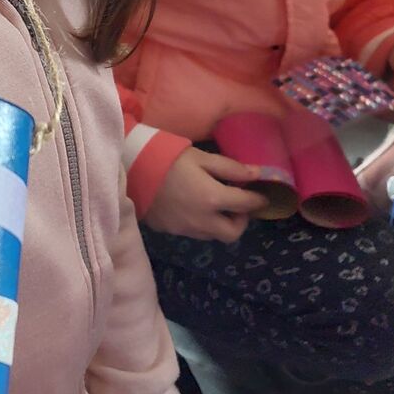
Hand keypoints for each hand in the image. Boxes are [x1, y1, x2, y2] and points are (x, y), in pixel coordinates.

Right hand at [144, 148, 268, 241]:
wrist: (132, 168)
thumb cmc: (169, 158)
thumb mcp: (202, 157)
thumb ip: (231, 168)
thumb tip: (257, 174)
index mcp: (213, 198)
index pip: (246, 204)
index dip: (258, 200)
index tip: (261, 195)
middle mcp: (202, 220)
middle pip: (233, 233)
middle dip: (241, 221)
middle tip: (237, 205)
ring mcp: (185, 228)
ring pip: (213, 235)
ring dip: (220, 223)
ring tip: (215, 206)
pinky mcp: (171, 230)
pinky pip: (194, 232)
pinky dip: (201, 223)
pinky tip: (193, 207)